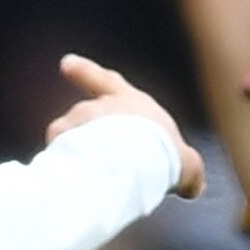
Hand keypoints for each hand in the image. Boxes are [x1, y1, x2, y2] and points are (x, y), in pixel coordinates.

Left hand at [50, 56, 200, 196]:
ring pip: (68, 136)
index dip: (86, 72)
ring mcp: (78, 121)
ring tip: (90, 179)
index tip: (65, 63)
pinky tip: (70, 183)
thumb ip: (188, 169)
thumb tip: (196, 186)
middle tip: (97, 162)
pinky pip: (53, 152)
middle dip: (89, 137)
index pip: (107, 82)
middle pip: (87, 118)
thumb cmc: (164, 154)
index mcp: (132, 102)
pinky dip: (59, 165)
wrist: (135, 159)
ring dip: (76, 154)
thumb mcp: (186, 163)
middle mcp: (101, 106)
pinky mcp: (61, 138)